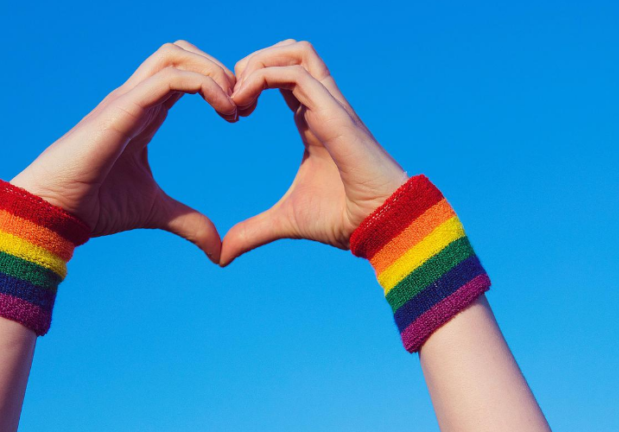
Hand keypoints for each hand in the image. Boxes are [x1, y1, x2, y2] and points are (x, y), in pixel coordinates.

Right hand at [10, 41, 236, 262]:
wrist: (56, 212)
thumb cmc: (96, 206)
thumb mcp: (156, 212)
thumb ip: (189, 223)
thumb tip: (218, 252)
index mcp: (145, 113)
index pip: (184, 75)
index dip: (218, 86)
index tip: (240, 116)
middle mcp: (137, 99)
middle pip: (181, 53)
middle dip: (220, 69)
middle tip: (243, 105)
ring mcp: (128, 100)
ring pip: (175, 55)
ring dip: (215, 72)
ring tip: (235, 108)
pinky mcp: (123, 108)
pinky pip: (171, 78)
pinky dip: (206, 86)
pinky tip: (226, 114)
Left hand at [220, 40, 407, 265]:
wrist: (382, 225)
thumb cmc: (345, 219)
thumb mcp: (286, 221)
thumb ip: (253, 231)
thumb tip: (222, 254)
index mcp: (314, 122)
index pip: (284, 77)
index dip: (252, 82)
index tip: (231, 112)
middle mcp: (324, 106)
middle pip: (291, 51)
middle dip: (253, 61)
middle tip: (230, 96)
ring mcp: (332, 106)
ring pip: (296, 50)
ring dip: (259, 62)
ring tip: (237, 95)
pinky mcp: (334, 113)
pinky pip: (296, 72)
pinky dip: (263, 77)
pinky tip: (244, 107)